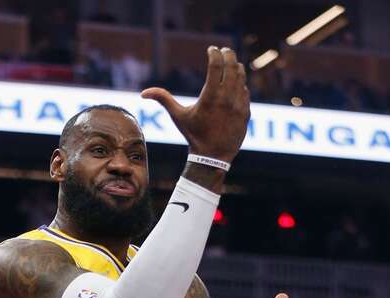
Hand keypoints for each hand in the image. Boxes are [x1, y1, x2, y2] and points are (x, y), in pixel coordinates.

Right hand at [141, 46, 250, 163]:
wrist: (213, 157)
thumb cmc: (193, 135)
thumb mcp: (178, 116)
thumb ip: (163, 100)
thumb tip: (143, 93)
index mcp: (210, 96)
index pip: (216, 65)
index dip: (214, 53)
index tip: (211, 49)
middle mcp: (227, 98)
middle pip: (232, 66)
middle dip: (228, 54)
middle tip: (223, 50)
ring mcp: (239, 105)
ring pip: (241, 77)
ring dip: (236, 66)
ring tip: (230, 63)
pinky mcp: (246, 112)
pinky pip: (245, 91)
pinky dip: (240, 83)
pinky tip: (234, 81)